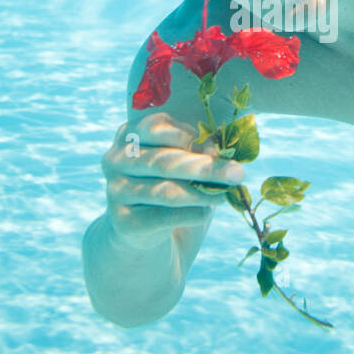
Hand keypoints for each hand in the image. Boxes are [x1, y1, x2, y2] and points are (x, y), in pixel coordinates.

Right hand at [102, 111, 244, 248]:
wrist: (142, 226)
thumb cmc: (168, 180)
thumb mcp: (182, 158)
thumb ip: (197, 149)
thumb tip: (217, 152)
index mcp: (129, 133)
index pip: (155, 128)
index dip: (190, 137)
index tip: (219, 149)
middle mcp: (115, 159)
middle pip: (164, 162)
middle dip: (205, 168)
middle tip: (237, 172)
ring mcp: (116, 190)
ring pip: (166, 192)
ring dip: (201, 194)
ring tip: (226, 195)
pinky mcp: (122, 220)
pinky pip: (163, 217)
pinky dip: (191, 213)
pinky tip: (206, 212)